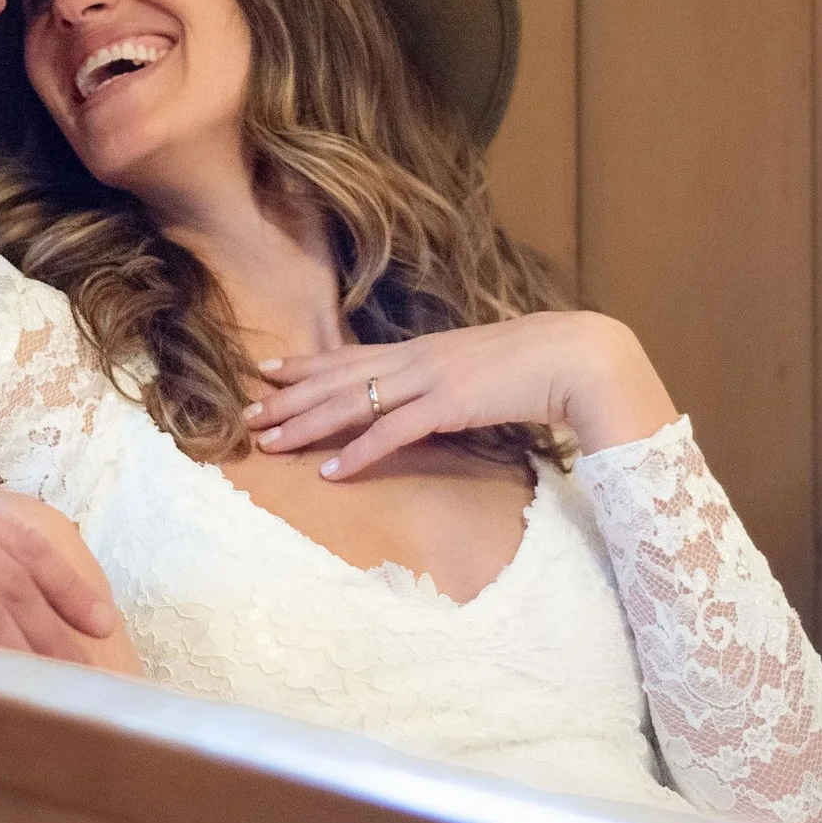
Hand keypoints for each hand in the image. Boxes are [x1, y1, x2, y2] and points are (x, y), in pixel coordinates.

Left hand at [245, 311, 677, 480]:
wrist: (576, 355)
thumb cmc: (538, 363)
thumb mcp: (481, 368)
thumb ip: (451, 378)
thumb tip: (435, 394)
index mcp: (424, 350)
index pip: (352, 356)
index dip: (307, 365)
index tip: (267, 371)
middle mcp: (416, 359)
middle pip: (337, 380)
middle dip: (288, 398)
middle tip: (245, 414)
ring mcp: (428, 380)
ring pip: (351, 403)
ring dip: (306, 425)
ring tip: (267, 442)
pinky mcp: (447, 405)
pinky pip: (392, 433)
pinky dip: (359, 452)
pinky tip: (330, 472)